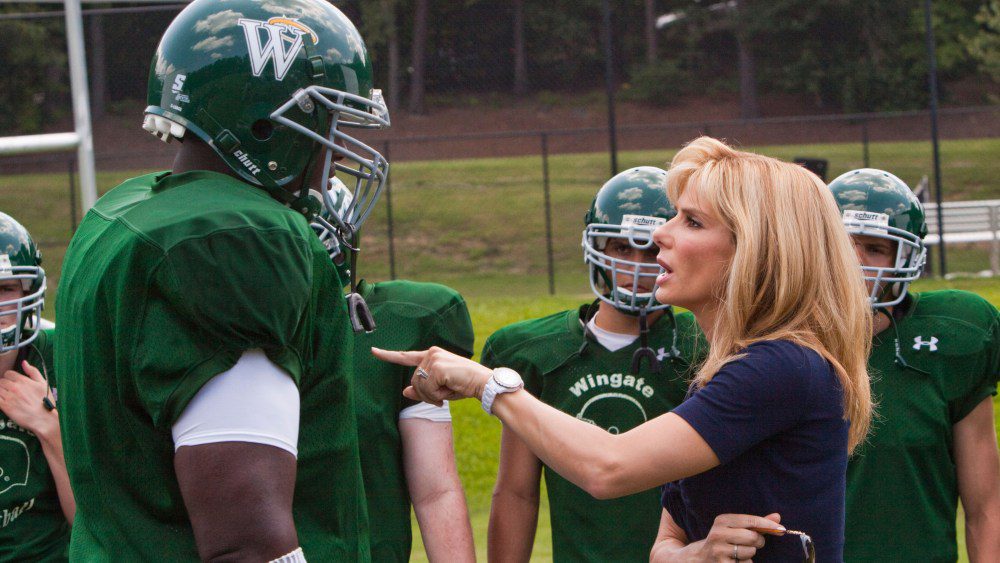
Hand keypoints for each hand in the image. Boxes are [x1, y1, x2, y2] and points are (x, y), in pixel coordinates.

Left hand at [0, 360, 56, 438]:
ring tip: (6, 396)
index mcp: (23, 380)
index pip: (8, 373)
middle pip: (1, 381)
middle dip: (4, 385)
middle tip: (9, 391)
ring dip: (1, 392)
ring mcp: (8, 396)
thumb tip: (24, 362)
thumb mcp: (43, 383)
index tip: (12, 383)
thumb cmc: (45, 401)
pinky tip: (3, 401)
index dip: (9, 378)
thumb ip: (33, 371)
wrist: (43, 418)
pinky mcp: (4, 406)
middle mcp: (14, 387)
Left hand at [371, 346, 492, 406]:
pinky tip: (450, 389)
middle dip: (426, 394)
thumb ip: (422, 390)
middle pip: (414, 381)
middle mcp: (431, 353)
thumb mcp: (440, 389)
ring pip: (419, 387)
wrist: (483, 383)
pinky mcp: (437, 367)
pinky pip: (428, 389)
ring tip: (448, 391)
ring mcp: (434, 358)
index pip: (406, 356)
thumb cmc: (464, 385)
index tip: (373, 351)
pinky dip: (438, 395)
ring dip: (432, 396)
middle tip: (442, 396)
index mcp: (431, 355)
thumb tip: (404, 391)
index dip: (388, 355)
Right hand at [682, 513, 781, 561]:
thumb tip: (778, 517)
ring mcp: (719, 551)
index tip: (782, 529)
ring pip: (750, 552)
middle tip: (753, 543)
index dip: (768, 525)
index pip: (751, 520)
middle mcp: (718, 534)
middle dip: (758, 541)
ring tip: (739, 552)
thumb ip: (755, 523)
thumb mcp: (734, 528)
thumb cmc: (724, 540)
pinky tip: (735, 561)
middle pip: (753, 537)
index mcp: (722, 520)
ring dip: (750, 554)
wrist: (700, 557)